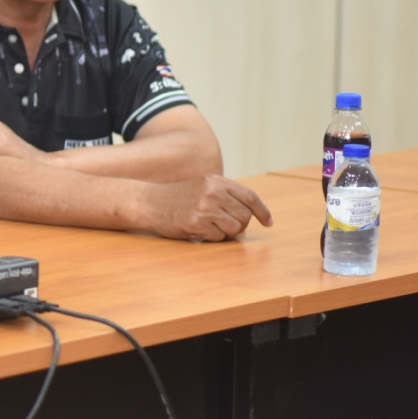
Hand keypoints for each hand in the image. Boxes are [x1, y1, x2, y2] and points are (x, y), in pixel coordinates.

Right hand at [143, 175, 273, 240]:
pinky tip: (199, 230)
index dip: (263, 211)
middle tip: (227, 226)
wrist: (149, 202)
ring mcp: (204, 208)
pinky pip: (219, 237)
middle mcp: (213, 192)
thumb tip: (253, 213)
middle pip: (245, 216)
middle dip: (240, 225)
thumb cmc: (178, 197)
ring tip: (211, 227)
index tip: (268, 222)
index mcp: (217, 180)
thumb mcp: (203, 186)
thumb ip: (226, 194)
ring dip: (227, 232)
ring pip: (235, 229)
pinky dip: (213, 237)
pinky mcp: (196, 224)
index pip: (250, 196)